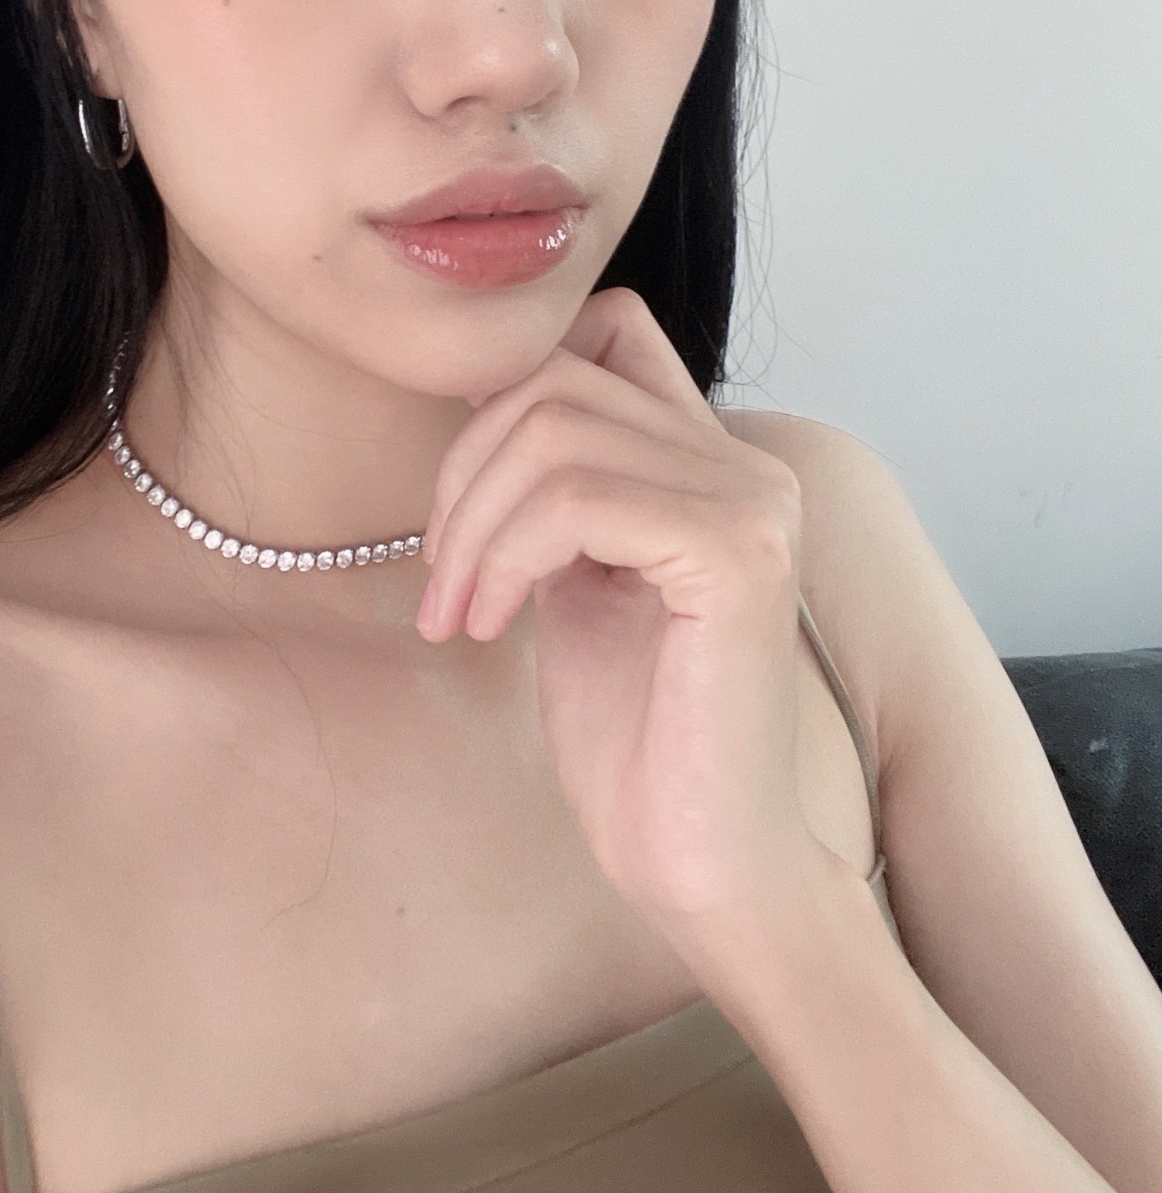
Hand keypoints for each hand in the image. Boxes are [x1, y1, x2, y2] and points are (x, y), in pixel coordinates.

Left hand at [417, 287, 834, 970]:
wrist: (702, 863)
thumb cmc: (634, 738)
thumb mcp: (573, 577)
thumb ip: (556, 487)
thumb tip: (480, 406)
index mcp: (711, 461)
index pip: (603, 329)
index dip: (504, 398)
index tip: (464, 509)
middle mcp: (747, 464)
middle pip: (555, 379)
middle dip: (463, 471)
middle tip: (441, 581)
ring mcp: (752, 503)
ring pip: (554, 432)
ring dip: (473, 524)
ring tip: (459, 610)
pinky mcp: (738, 556)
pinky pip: (579, 499)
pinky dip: (507, 556)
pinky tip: (493, 626)